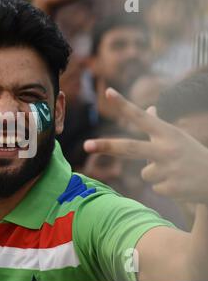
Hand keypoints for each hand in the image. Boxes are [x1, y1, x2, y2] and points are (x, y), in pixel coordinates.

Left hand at [83, 88, 207, 202]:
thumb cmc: (194, 154)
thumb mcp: (179, 136)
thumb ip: (159, 126)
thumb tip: (150, 108)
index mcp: (168, 133)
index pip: (141, 116)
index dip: (123, 104)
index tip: (107, 91)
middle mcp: (167, 149)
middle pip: (129, 147)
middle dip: (106, 146)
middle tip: (86, 145)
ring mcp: (169, 169)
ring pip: (145, 174)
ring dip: (156, 175)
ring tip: (176, 173)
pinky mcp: (171, 189)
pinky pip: (155, 188)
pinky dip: (165, 188)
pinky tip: (181, 184)